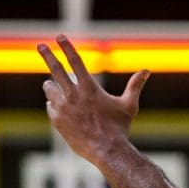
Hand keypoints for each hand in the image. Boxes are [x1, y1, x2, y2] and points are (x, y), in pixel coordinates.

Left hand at [37, 34, 150, 165]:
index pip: (75, 61)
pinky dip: (54, 105)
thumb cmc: (119, 127)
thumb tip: (147, 71)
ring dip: (51, 85)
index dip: (67, 47)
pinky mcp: (56, 120)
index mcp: (89, 88)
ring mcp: (63, 107)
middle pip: (56, 69)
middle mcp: (73, 94)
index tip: (59, 37)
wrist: (107, 151)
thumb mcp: (128, 105)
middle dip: (47, 54)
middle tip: (40, 45)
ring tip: (50, 84)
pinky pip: (51, 107)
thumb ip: (135, 86)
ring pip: (50, 89)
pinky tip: (58, 107)